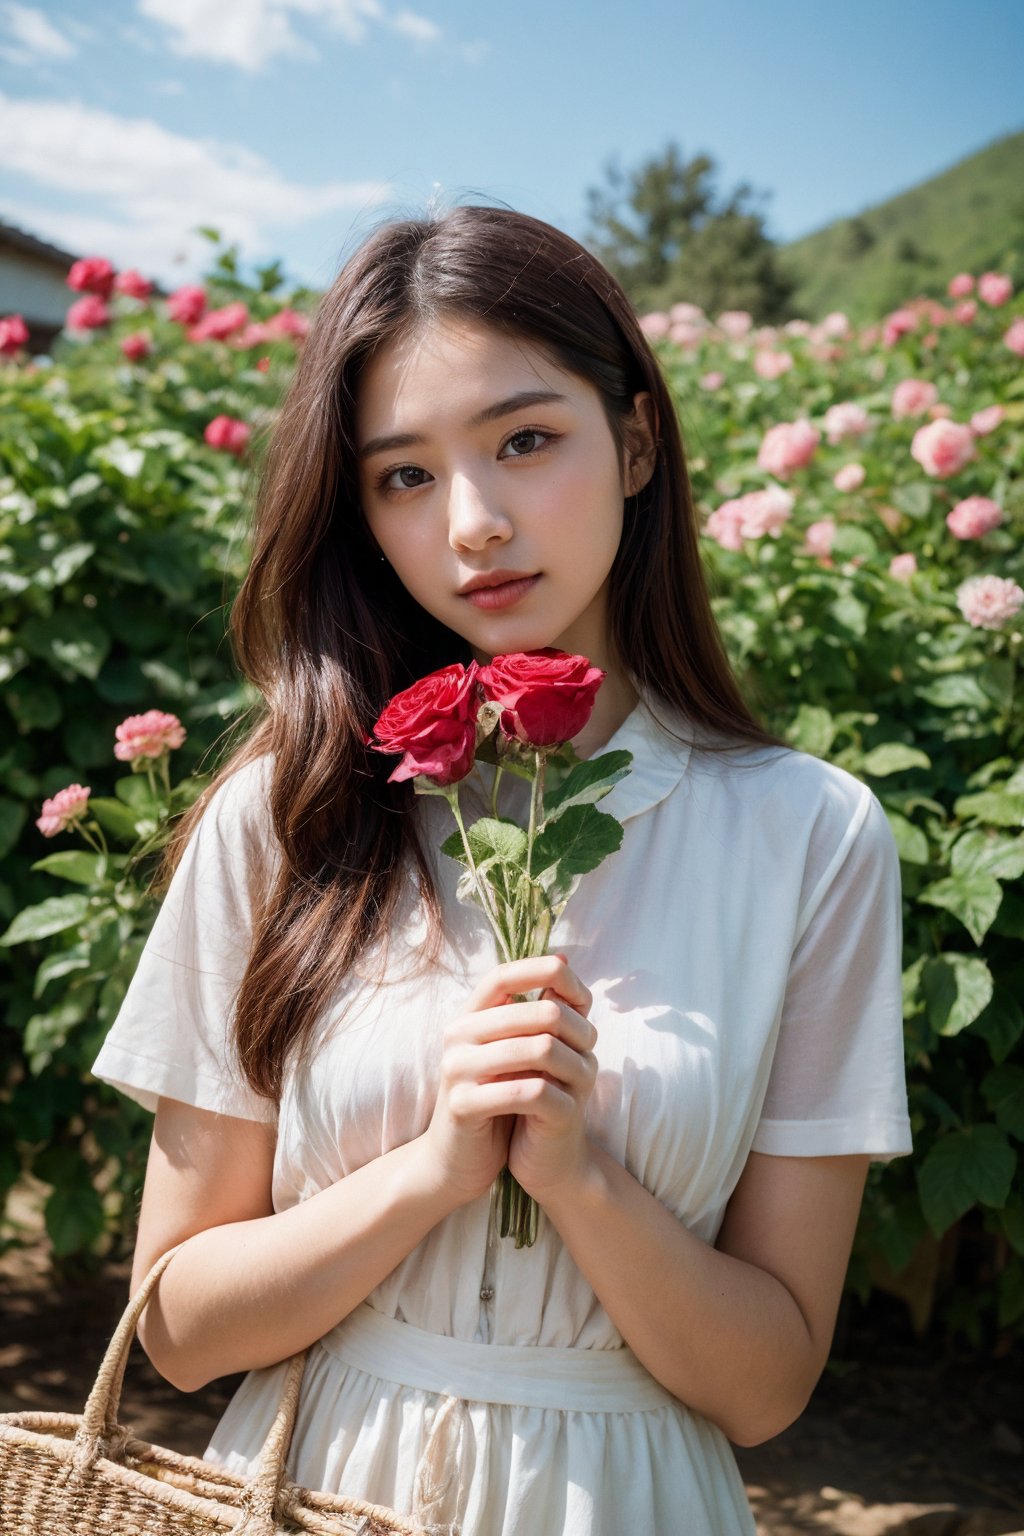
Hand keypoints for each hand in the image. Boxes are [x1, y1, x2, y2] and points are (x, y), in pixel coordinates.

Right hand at [418, 954, 595, 1211]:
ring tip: (584, 1074)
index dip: (539, 969)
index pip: (502, 976)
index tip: (572, 978)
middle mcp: (456, 1036)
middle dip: (569, 1027)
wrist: (456, 1161)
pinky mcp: (462, 1105)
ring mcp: (456, 1069)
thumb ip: (534, 1013)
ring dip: (566, 1062)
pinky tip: (565, 1102)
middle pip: (525, 1012)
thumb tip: (563, 960)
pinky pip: (517, 1092)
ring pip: (527, 1049)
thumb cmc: (493, 1099)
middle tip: (592, 1044)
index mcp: (468, 1017)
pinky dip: (549, 1094)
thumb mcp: (514, 1051)